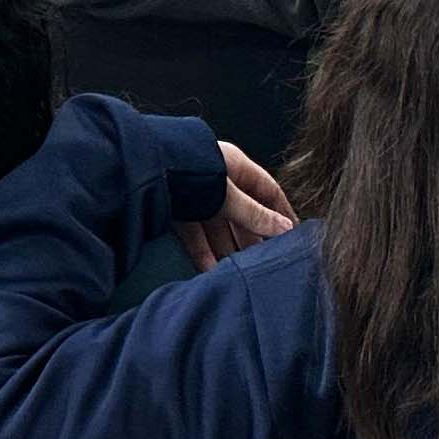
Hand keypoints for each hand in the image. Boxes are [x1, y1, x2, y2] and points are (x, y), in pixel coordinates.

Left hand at [179, 142, 298, 272]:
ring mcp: (196, 193)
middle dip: (251, 238)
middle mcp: (217, 178)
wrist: (144, 166)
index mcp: (235, 166)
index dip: (281, 213)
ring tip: (239, 272)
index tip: (293, 236)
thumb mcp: (228, 195)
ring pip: (217, 226)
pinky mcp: (176, 207)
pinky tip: (211, 271)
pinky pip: (194, 233)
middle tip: (264, 262)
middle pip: (242, 213)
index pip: (267, 191)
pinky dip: (203, 251)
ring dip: (226, 249)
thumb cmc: (189, 171)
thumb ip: (255, 214)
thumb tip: (285, 229)